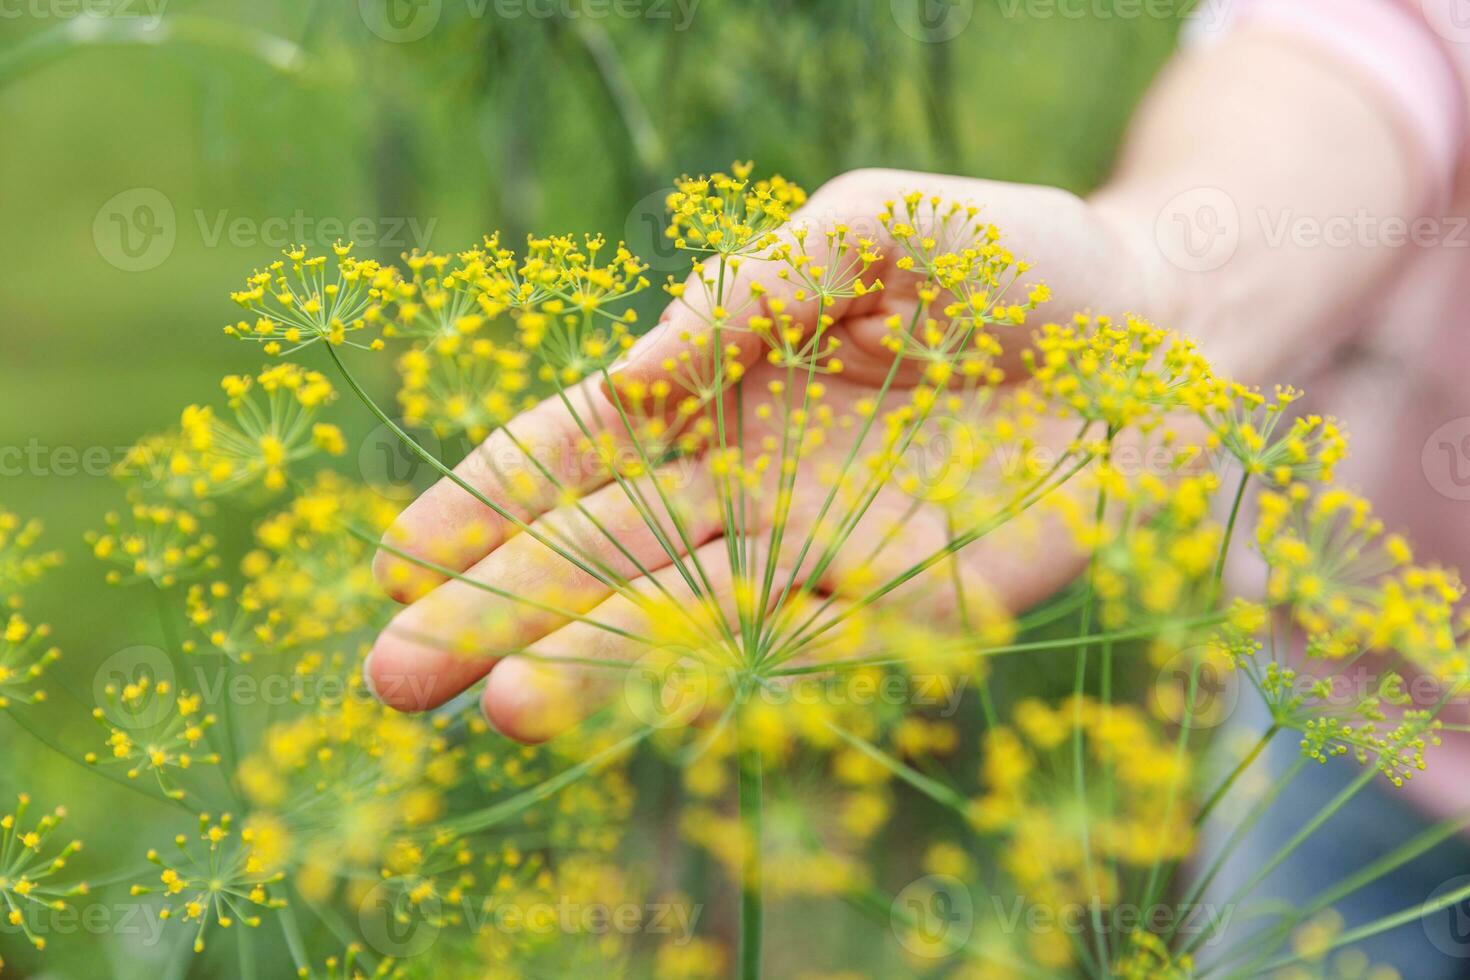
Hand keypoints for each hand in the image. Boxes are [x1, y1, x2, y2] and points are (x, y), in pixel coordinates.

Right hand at [363, 168, 1178, 739]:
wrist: (1164, 329)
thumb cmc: (1010, 259)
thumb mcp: (873, 224)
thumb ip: (756, 286)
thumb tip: (634, 371)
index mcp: (720, 387)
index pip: (576, 450)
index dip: (487, 500)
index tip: (398, 554)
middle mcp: (751, 482)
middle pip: (603, 555)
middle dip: (501, 610)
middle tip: (396, 675)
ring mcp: (821, 551)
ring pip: (683, 619)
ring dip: (591, 665)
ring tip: (500, 706)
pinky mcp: (909, 607)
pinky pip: (798, 651)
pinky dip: (720, 682)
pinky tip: (641, 707)